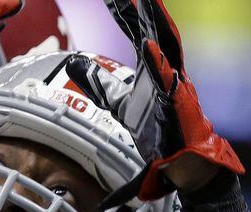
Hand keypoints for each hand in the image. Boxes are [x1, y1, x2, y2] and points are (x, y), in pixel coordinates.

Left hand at [64, 0, 243, 204]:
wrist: (177, 157)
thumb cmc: (156, 128)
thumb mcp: (118, 103)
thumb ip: (99, 83)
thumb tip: (73, 64)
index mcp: (153, 66)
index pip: (137, 33)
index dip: (126, 14)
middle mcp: (166, 68)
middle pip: (153, 32)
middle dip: (142, 10)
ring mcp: (173, 82)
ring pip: (166, 46)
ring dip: (155, 25)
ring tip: (145, 2)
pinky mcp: (176, 100)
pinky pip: (166, 77)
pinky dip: (157, 60)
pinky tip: (146, 44)